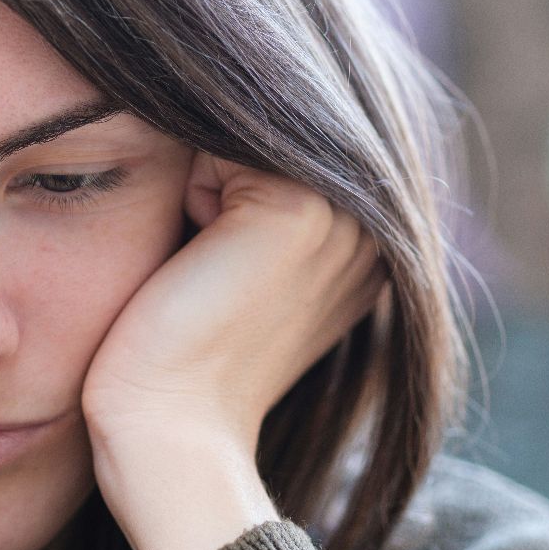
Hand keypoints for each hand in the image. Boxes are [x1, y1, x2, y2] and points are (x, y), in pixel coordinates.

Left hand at [82, 152, 388, 460]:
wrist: (170, 430)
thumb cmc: (181, 358)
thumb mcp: (248, 267)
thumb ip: (271, 202)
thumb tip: (245, 119)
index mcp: (378, 240)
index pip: (286, 146)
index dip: (228, 192)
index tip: (223, 273)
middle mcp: (379, 223)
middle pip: (267, 129)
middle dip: (218, 182)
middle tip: (210, 271)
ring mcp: (349, 211)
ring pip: (242, 132)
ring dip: (204, 187)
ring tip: (207, 267)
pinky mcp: (300, 207)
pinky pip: (215, 143)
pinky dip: (187, 192)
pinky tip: (199, 263)